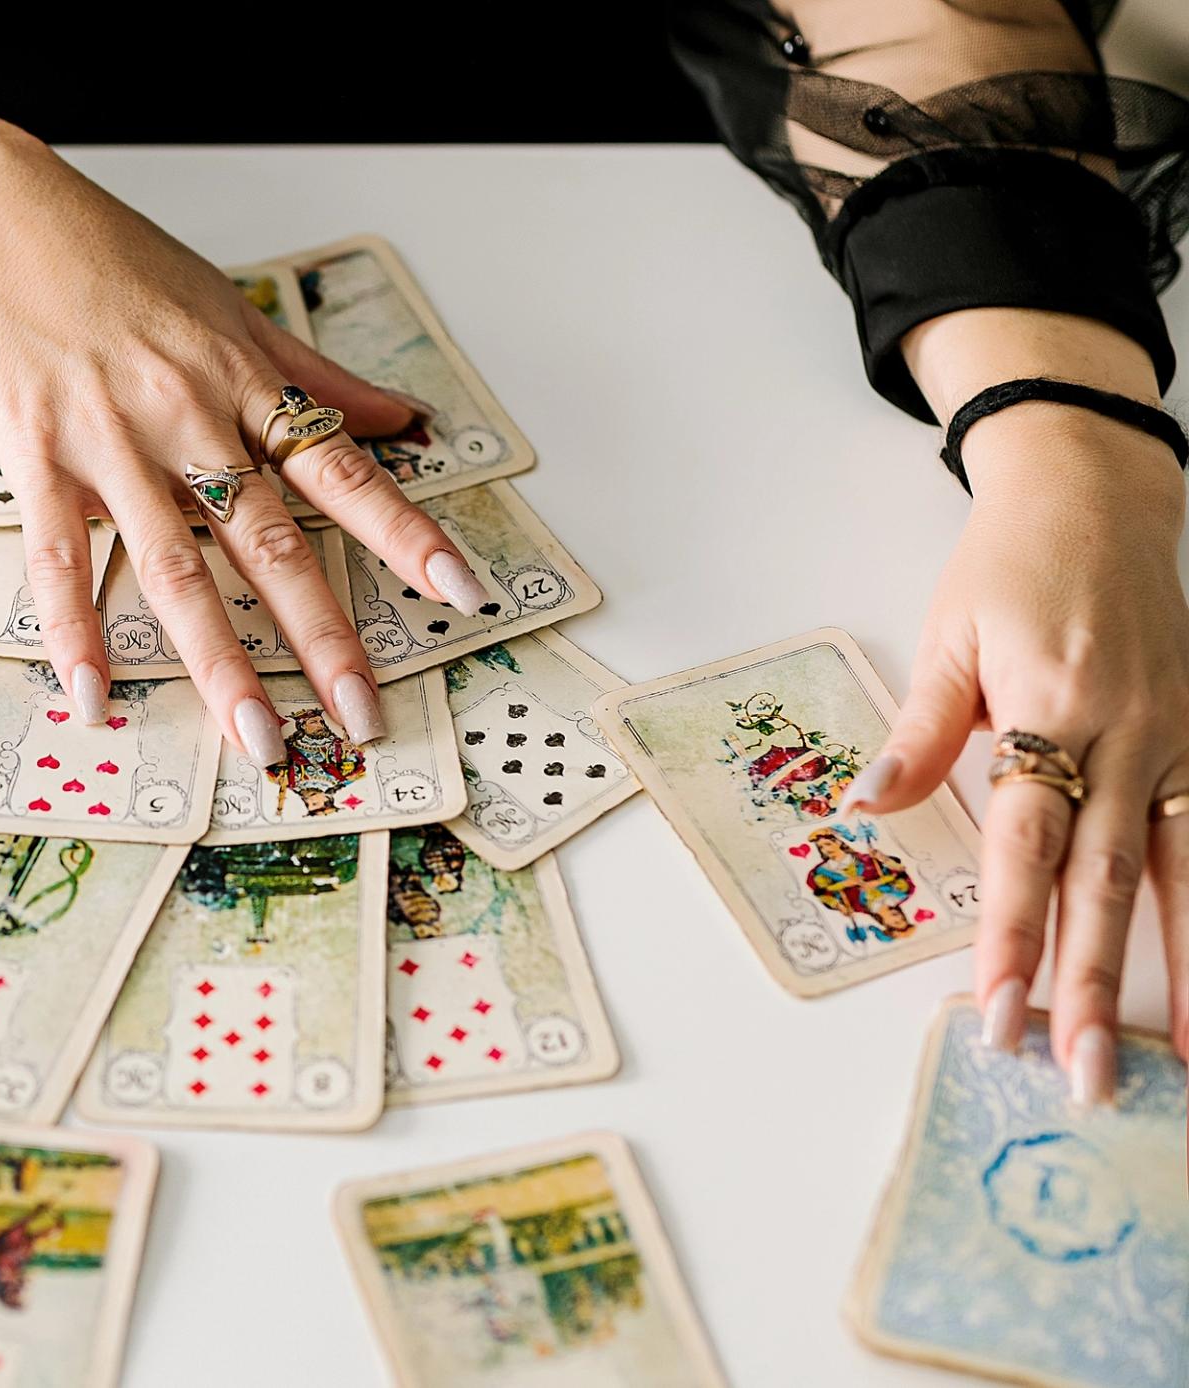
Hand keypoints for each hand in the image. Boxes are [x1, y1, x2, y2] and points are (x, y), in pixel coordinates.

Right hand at [0, 93, 489, 762]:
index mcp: (244, 381)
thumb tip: (403, 418)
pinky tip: (94, 696)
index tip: (459, 592)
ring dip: (218, 661)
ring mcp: (111, 442)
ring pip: (176, 567)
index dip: (406, 533)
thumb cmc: (112, 258)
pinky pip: (61, 558)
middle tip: (361, 715)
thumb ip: (314, 377)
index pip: (343, 469)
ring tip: (255, 737)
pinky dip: (75, 630)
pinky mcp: (37, 457)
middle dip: (322, 636)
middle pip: (270, 541)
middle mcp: (188, 417)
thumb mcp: (228, 308)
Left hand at [843, 404, 1188, 1097]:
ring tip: (1174, 1060)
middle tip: (1078, 1072)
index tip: (994, 1010)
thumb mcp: (951, 637)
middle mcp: (1129, 736)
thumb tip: (865, 807)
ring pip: (1182, 875)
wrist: (1100, 496)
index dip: (1011, 932)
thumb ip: (920, 733)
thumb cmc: (1012, 567)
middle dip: (1090, 982)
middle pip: (1107, 880)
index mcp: (1053, 710)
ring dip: (1177, 973)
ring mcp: (1181, 743)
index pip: (1026, 846)